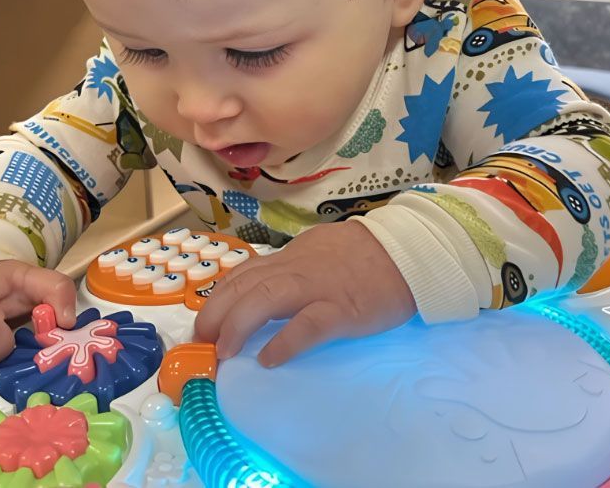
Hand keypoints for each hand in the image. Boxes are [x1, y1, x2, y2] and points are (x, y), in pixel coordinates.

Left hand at [194, 221, 415, 366]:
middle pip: (247, 286)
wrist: (407, 252)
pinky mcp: (342, 310)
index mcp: (292, 257)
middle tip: (202, 340)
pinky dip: (285, 342)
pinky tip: (268, 360)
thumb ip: (293, 265)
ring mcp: (318, 288)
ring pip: (267, 299)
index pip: (246, 273)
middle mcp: (297, 269)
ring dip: (239, 325)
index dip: (219, 295)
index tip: (204, 318)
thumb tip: (267, 285)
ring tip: (224, 352)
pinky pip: (308, 326)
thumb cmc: (365, 254)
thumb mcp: (319, 250)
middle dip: (217, 312)